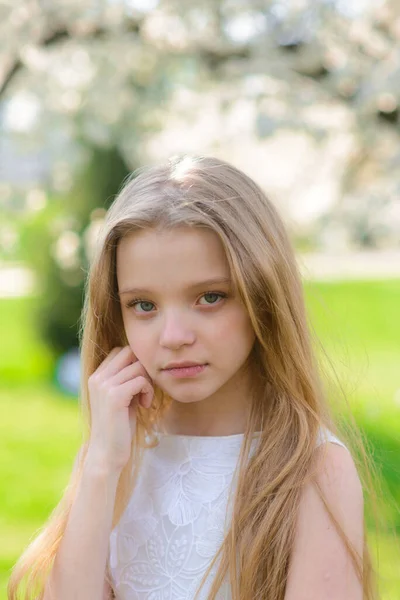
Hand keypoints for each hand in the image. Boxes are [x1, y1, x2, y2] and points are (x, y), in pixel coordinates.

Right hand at [86, 346, 153, 473]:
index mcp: (96, 376)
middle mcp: (97, 377)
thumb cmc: (118, 427)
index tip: (140, 383)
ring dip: (148, 382)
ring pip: (138, 366)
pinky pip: (140, 380)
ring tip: (145, 399)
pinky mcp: (114, 396)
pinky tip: (145, 406)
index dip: (136, 363)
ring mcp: (104, 386)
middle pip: (129, 352)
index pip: (120, 351)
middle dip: (143, 367)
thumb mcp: (121, 397)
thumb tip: (144, 361)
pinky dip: (148, 391)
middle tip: (146, 387)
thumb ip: (126, 379)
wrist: (107, 454)